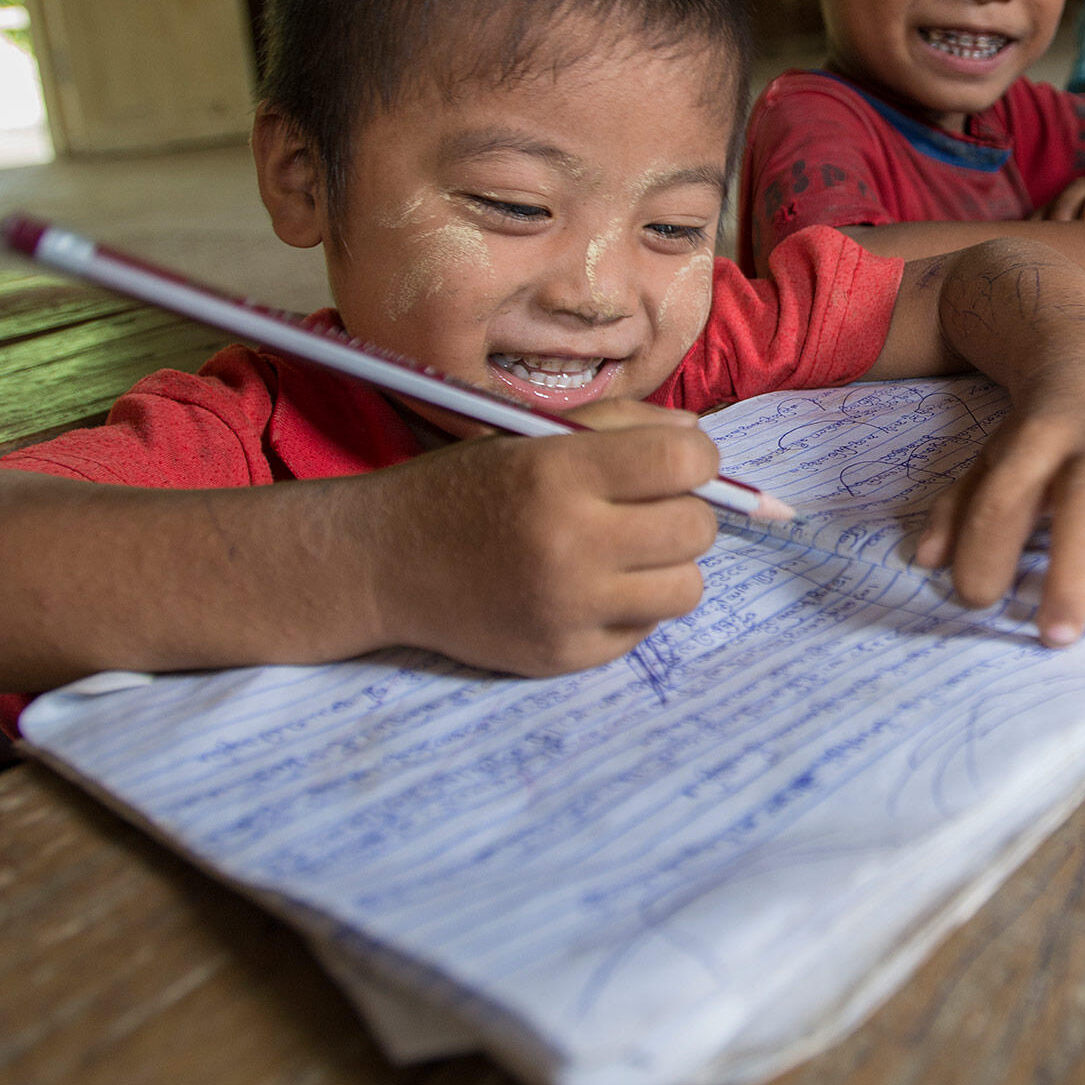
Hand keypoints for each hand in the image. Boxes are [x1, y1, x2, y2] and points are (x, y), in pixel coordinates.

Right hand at [361, 401, 722, 674]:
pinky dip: (631, 608)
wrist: (385, 561)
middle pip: (697, 530)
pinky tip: (590, 589)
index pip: (685, 465)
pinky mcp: (564, 656)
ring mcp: (567, 609)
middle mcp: (568, 543)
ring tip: (626, 554)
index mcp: (559, 474)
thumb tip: (699, 443)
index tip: (681, 465)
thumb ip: (621, 428)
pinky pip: (644, 630)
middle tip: (649, 510)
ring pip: (687, 588)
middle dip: (685, 513)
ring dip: (668, 567)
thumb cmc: (467, 488)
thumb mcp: (534, 436)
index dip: (700, 461)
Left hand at [913, 373, 1084, 645]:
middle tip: (1058, 631)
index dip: (989, 545)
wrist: (1083, 365)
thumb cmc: (1035, 437)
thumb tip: (930, 559)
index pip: (1007, 491)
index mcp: (1033, 442)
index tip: (980, 601)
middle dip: (1073, 565)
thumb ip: (961, 508)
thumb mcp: (988, 461)